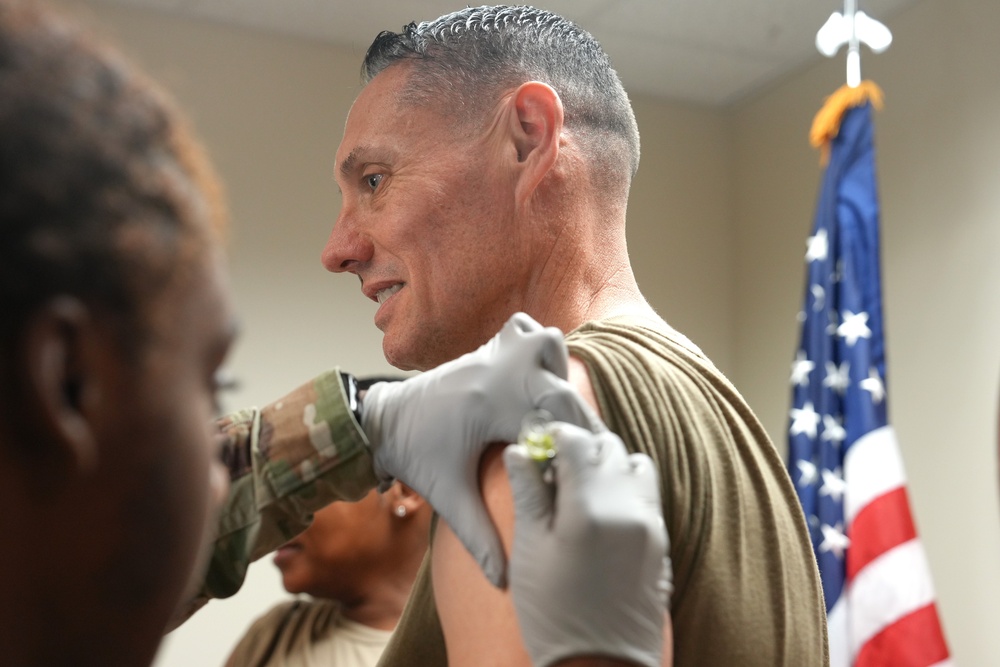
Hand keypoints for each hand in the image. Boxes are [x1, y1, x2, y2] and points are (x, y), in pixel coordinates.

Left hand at [360, 312, 602, 586]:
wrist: (380, 422)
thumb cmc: (414, 458)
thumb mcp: (448, 497)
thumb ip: (479, 538)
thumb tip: (503, 582)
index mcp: (484, 406)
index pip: (551, 417)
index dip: (572, 443)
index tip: (579, 464)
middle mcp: (491, 373)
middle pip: (557, 381)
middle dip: (575, 415)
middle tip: (574, 444)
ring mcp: (488, 354)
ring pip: (546, 344)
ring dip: (558, 374)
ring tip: (552, 409)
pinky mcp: (485, 349)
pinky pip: (525, 330)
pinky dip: (538, 349)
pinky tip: (533, 382)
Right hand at [504, 423, 670, 666]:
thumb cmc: (553, 613)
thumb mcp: (529, 550)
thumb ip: (528, 493)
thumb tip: (519, 452)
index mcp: (590, 508)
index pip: (579, 441)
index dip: (556, 436)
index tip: (539, 447)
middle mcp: (629, 509)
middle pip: (612, 448)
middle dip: (583, 450)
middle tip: (556, 470)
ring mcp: (652, 528)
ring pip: (637, 468)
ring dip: (610, 468)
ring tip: (581, 493)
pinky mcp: (662, 546)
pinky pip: (648, 498)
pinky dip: (626, 492)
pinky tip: (600, 518)